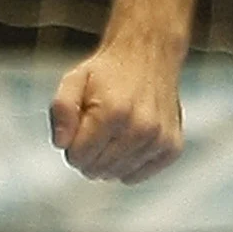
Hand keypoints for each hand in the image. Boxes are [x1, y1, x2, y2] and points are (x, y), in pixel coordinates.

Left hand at [50, 39, 186, 183]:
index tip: (79, 128)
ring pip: (116, 174)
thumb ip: (61, 110)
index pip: (78, 158)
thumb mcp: (74, 80)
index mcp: (112, 112)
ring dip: (107, 158)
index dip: (72, 145)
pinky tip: (128, 140)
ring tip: (113, 131)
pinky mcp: (172, 147)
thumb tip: (60, 144)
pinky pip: (137, 175)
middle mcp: (140, 128)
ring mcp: (159, 139)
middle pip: (96, 169)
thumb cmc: (107, 72)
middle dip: (88, 153)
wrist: (149, 56)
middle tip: (96, 128)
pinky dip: (127, 164)